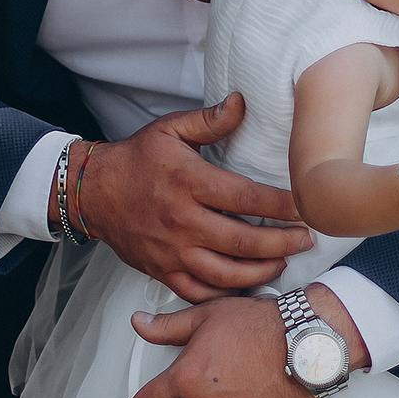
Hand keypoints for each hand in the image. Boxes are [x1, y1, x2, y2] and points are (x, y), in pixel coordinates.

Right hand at [82, 98, 312, 300]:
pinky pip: (200, 292)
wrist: (92, 192)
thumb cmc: (135, 160)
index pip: (246, 198)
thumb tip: (241, 103)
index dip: (281, 205)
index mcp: (189, 183)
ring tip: (284, 261)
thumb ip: (209, 120)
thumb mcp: (170, 129)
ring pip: (226, 274)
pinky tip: (247, 285)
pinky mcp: (162, 272)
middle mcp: (183, 221)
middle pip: (244, 242)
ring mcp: (172, 251)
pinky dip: (227, 294)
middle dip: (283, 243)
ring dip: (262, 271)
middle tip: (306, 240)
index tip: (305, 207)